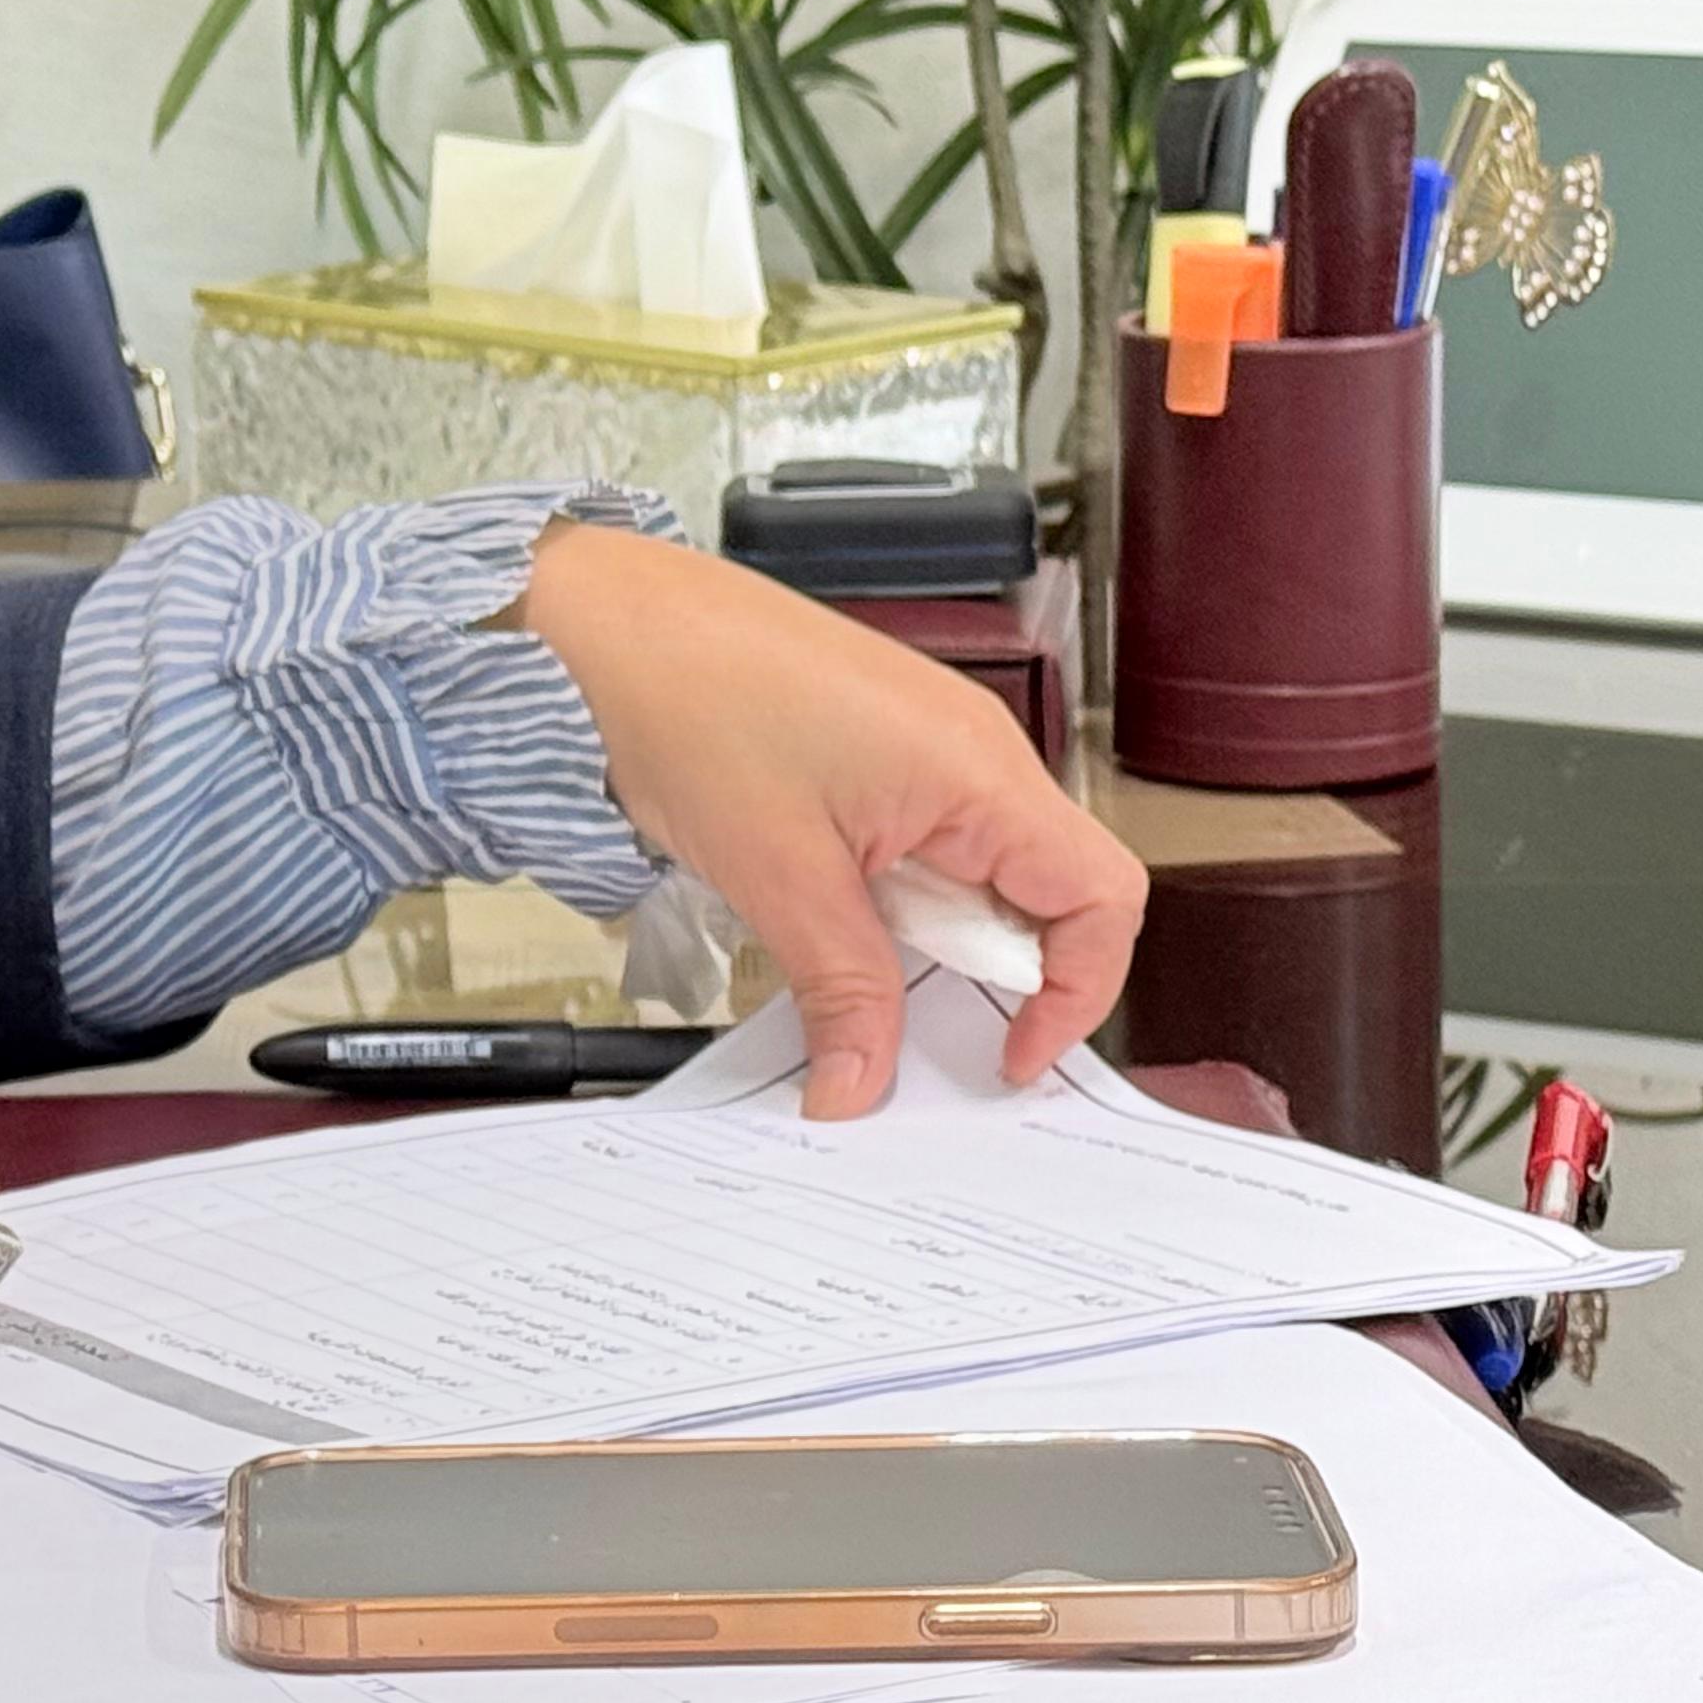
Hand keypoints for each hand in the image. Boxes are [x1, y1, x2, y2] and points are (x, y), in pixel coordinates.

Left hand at [515, 520, 1145, 1118]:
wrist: (599, 619)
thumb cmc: (684, 699)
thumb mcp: (776, 876)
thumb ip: (842, 990)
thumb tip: (863, 1082)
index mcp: (978, 769)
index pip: (1104, 898)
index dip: (1077, 994)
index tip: (1009, 1055)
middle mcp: (972, 746)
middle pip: (1047, 890)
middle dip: (991, 974)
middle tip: (911, 1026)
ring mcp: (926, 738)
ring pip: (979, 870)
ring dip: (930, 936)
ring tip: (846, 961)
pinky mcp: (878, 740)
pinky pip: (925, 838)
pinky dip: (892, 893)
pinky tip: (824, 911)